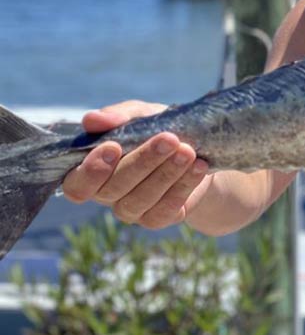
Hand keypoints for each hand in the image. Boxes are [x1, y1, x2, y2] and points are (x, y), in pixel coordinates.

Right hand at [62, 100, 211, 229]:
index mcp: (91, 170)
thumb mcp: (140, 116)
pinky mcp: (156, 219)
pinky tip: (198, 167)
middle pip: (114, 188)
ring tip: (188, 151)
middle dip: (143, 161)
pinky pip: (165, 210)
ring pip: (140, 199)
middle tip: (169, 139)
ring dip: (166, 173)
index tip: (114, 146)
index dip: (91, 170)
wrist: (196, 150)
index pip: (76, 183)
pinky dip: (183, 186)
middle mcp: (106, 194)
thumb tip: (92, 119)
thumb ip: (117, 116)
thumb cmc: (156, 130)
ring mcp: (130, 210)